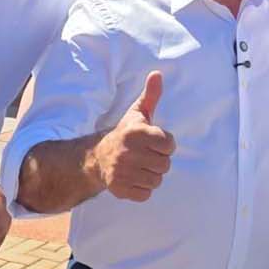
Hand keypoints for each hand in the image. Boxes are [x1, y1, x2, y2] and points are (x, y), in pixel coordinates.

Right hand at [92, 71, 175, 201]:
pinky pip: (145, 194)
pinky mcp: (119, 189)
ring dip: (151, 175)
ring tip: (140, 166)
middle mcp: (128, 152)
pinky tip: (134, 178)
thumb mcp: (137, 113)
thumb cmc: (126, 134)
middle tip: (146, 156)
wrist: (98, 157)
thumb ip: (151, 95)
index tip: (154, 142)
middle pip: (165, 165)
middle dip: (159, 161)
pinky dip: (142, 188)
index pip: (169, 144)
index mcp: (136, 132)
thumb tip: (158, 73)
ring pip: (157, 181)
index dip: (165, 144)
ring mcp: (122, 172)